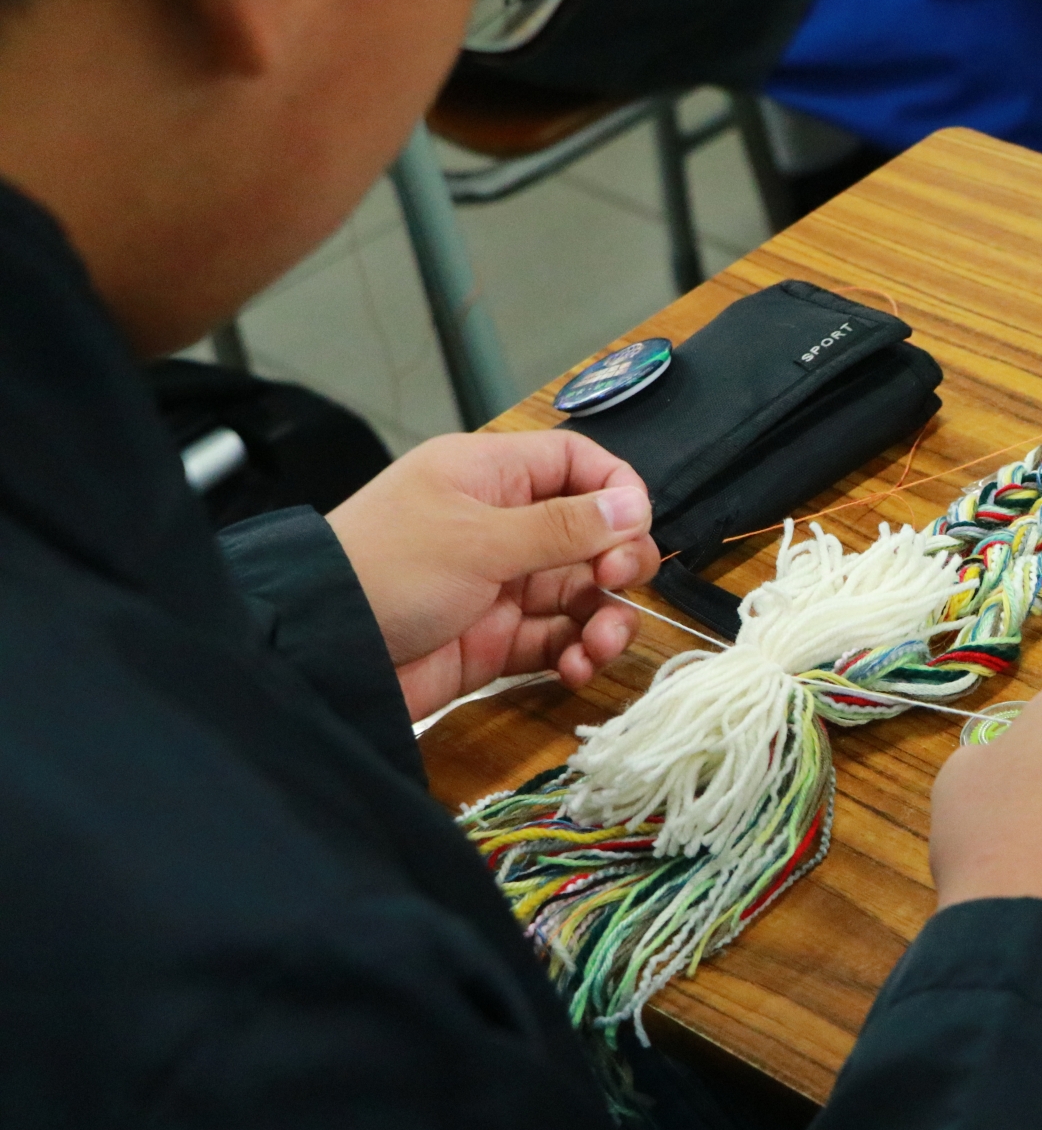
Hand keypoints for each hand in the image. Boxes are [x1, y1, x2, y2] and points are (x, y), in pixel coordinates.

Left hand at [326, 432, 660, 720]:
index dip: (615, 489)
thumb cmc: (385, 569)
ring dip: (604, 618)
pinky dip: (576, 653)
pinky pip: (557, 640)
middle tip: (616, 584)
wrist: (319, 652)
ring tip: (597, 644)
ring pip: (581, 594)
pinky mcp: (497, 640)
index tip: (634, 524)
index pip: (576, 463)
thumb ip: (562, 527)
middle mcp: (502, 525)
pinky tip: (576, 667)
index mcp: (491, 477)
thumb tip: (633, 505)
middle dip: (618, 562)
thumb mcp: (478, 539)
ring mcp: (501, 585)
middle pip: (591, 534)